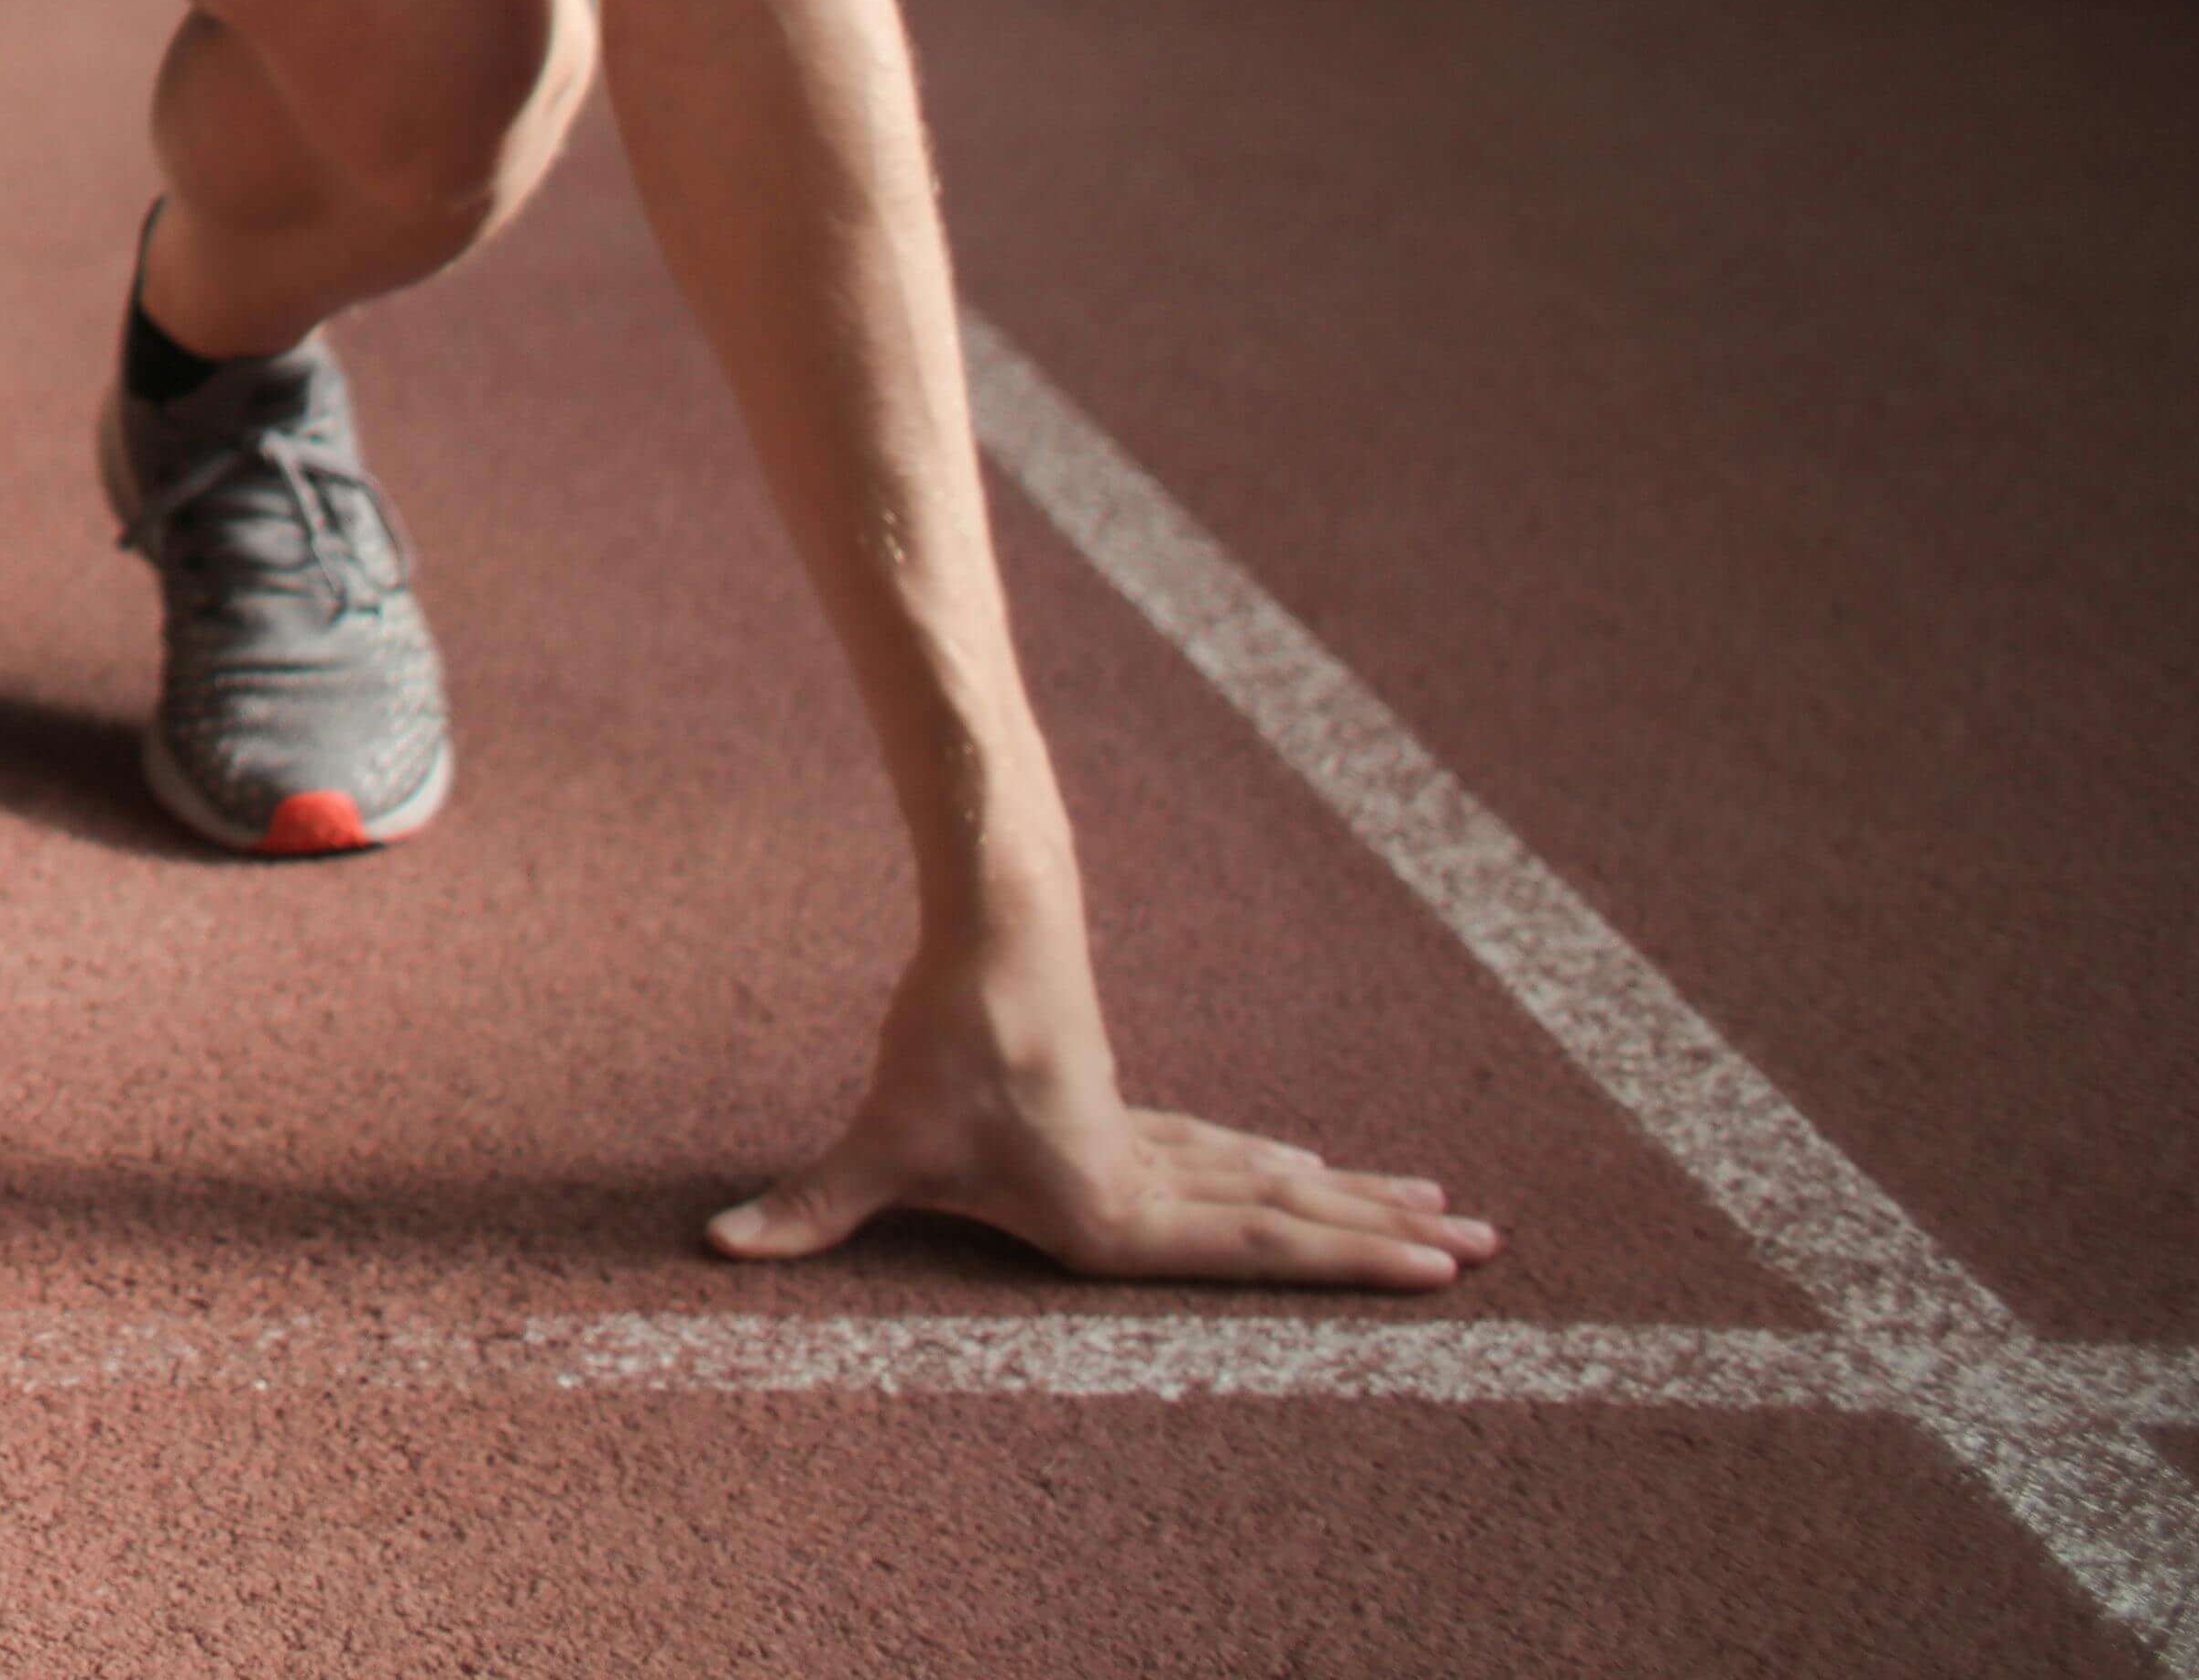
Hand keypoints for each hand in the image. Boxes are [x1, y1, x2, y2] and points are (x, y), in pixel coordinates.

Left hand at [707, 922, 1500, 1291]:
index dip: (1344, 1261)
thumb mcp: (875, 1145)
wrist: (985, 929)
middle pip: (1289, 1212)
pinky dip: (1282, 1173)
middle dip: (1383, 1239)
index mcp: (1113, 1209)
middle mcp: (1150, 1178)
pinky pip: (1228, 1153)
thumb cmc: (937, 1044)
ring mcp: (1149, 1137)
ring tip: (1439, 1213)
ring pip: (1272, 1178)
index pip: (1250, 1247)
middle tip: (1483, 1248)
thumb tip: (715, 1249)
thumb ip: (809, 1210)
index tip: (1431, 1270)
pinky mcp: (1130, 1107)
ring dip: (1350, 1201)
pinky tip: (1310, 1173)